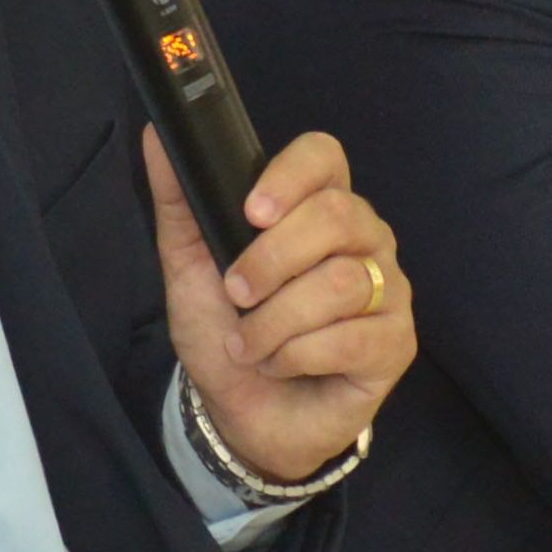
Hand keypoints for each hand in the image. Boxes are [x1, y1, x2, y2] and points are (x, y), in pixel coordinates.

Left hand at [152, 129, 409, 488]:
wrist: (241, 415)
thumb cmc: (224, 333)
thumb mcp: (189, 266)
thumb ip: (179, 201)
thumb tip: (155, 136)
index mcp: (317, 207)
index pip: (325, 157)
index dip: (290, 176)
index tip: (251, 212)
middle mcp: (363, 238)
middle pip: (336, 215)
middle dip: (270, 260)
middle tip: (236, 294)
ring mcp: (387, 289)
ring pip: (340, 283)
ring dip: (275, 322)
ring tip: (250, 344)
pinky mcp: (395, 343)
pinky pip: (350, 337)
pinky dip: (297, 356)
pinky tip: (282, 365)